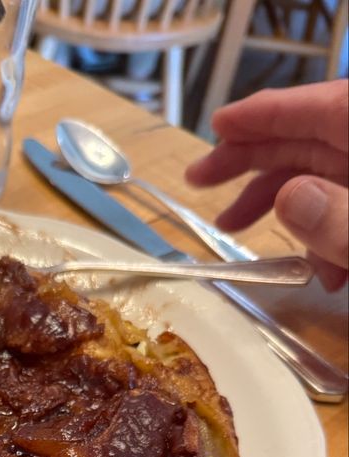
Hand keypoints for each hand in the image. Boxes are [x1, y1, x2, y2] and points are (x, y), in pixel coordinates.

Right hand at [186, 80, 347, 290]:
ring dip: (279, 207)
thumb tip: (289, 200)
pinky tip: (318, 273)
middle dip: (251, 162)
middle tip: (198, 179)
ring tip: (230, 229)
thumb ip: (342, 219)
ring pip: (324, 181)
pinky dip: (326, 237)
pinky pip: (346, 212)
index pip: (316, 109)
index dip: (262, 115)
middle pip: (309, 142)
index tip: (217, 124)